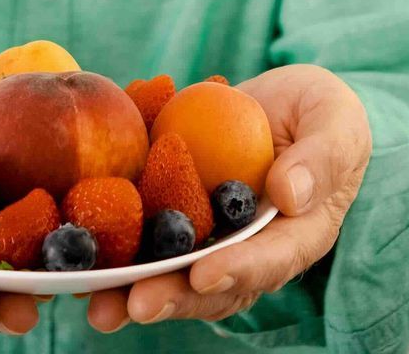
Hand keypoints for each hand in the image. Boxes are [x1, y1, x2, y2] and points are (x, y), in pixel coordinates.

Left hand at [84, 65, 370, 333]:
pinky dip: (111, 250)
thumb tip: (291, 193)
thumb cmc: (321, 112)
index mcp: (297, 234)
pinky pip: (143, 240)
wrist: (285, 103)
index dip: (239, 269)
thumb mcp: (335, 120)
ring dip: (134, 291)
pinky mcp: (175, 219)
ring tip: (97, 304)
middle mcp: (250, 249)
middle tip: (136, 305)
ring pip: (173, 274)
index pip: (270, 259)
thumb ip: (322, 156)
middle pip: (213, 284)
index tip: (205, 272)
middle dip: (174, 296)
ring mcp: (210, 240)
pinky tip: (73, 259)